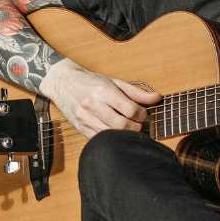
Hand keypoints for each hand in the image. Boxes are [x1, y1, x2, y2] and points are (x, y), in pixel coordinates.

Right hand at [42, 59, 160, 139]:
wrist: (62, 82)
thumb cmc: (90, 81)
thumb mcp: (113, 82)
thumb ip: (136, 92)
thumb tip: (157, 98)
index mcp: (103, 90)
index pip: (130, 109)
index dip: (142, 115)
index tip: (143, 114)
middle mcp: (93, 104)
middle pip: (122, 124)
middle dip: (135, 127)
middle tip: (138, 124)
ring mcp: (85, 117)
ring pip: (110, 134)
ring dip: (124, 134)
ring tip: (128, 129)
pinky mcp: (80, 127)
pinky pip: (99, 139)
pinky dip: (110, 138)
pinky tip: (115, 133)